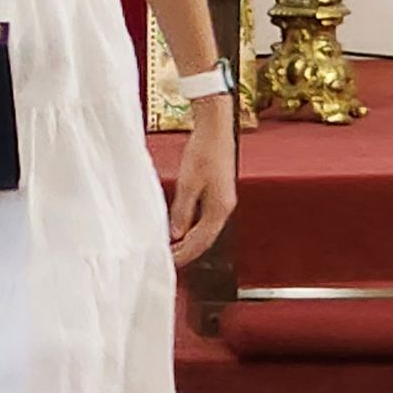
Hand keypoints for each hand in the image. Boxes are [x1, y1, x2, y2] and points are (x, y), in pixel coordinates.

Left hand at [168, 103, 236, 266]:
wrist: (215, 129)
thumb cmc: (204, 151)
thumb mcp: (188, 182)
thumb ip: (182, 210)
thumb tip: (176, 234)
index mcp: (220, 208)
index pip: (201, 241)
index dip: (184, 254)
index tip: (169, 263)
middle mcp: (225, 208)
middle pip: (205, 239)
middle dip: (186, 252)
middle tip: (168, 260)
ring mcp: (223, 201)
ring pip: (205, 230)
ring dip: (188, 241)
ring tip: (171, 248)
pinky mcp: (218, 193)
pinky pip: (205, 219)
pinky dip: (192, 228)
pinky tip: (180, 228)